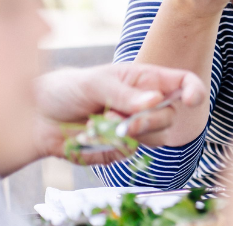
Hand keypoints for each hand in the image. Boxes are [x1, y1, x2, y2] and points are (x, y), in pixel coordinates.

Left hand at [34, 62, 205, 164]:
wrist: (39, 117)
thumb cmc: (70, 89)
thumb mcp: (96, 83)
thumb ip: (126, 94)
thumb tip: (156, 100)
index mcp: (145, 79)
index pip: (182, 82)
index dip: (193, 89)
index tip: (192, 99)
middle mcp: (145, 103)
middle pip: (169, 116)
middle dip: (149, 121)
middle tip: (125, 123)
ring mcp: (135, 127)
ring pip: (152, 137)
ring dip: (127, 134)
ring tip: (98, 124)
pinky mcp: (120, 148)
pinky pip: (127, 153)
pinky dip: (108, 146)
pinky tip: (88, 135)